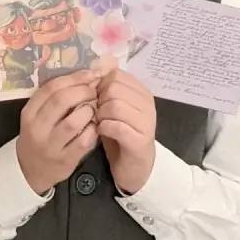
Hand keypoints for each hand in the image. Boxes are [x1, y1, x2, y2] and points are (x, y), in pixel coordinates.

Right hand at [16, 71, 99, 194]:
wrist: (30, 170)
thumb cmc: (40, 134)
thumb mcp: (38, 115)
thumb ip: (56, 96)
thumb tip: (87, 75)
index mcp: (29, 112)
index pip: (51, 88)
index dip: (74, 77)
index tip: (91, 73)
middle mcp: (37, 128)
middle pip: (62, 101)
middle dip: (83, 91)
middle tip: (95, 90)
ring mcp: (50, 146)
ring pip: (73, 121)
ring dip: (89, 110)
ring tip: (94, 108)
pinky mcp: (65, 160)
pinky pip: (83, 141)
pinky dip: (93, 129)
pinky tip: (95, 125)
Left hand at [95, 69, 155, 193]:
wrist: (135, 167)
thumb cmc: (121, 134)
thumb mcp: (114, 108)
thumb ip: (107, 91)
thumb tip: (92, 71)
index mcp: (142, 92)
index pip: (116, 75)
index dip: (100, 85)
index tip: (96, 99)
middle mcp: (147, 104)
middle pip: (114, 88)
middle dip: (99, 100)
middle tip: (96, 113)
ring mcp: (146, 122)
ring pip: (115, 105)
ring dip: (100, 115)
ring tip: (98, 123)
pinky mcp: (140, 140)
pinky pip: (116, 126)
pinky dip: (104, 128)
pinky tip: (102, 132)